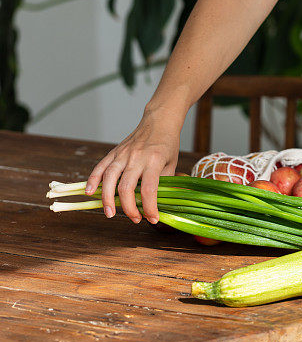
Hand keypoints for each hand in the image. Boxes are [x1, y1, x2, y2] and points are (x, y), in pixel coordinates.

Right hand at [85, 106, 181, 223]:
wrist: (158, 121)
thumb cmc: (167, 144)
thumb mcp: (172, 164)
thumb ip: (164, 182)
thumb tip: (157, 203)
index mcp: (154, 160)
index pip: (149, 189)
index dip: (150, 207)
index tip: (152, 218)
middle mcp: (136, 157)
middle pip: (126, 187)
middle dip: (129, 207)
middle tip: (134, 219)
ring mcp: (123, 154)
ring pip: (109, 178)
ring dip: (107, 198)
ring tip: (110, 213)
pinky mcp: (114, 152)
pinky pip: (100, 167)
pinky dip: (93, 180)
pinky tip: (90, 192)